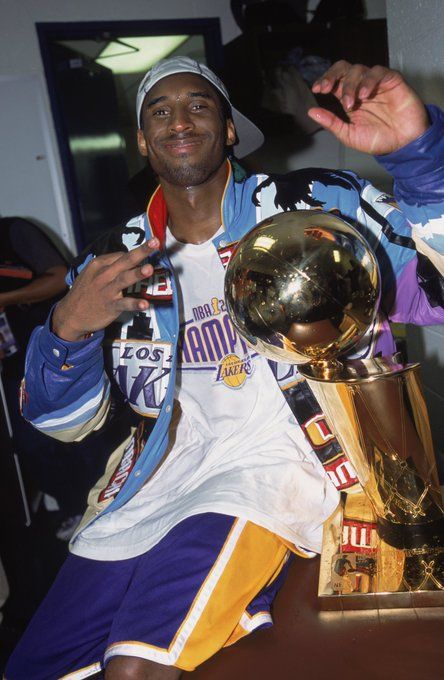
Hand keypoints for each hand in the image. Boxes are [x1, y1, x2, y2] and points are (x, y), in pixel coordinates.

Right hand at [52, 238, 158, 341]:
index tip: (149, 250)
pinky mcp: (110, 306)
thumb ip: (108, 265)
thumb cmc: (85, 292)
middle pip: (125, 261)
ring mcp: (107, 291)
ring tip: (150, 269)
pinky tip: (145, 304)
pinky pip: (124, 304)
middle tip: (155, 242)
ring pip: (124, 279)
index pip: (122, 255)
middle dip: (141, 251)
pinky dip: (134, 304)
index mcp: (99, 264)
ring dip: (137, 273)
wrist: (70, 316)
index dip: (136, 254)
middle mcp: (104, 275)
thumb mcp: (90, 274)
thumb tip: (126, 257)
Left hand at [308, 61, 429, 154]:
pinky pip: (378, 72)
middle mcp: (361, 87)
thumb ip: (331, 123)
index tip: (316, 89)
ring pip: (358, 70)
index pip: (334, 81)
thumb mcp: (349, 135)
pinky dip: (368, 81)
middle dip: (332, 75)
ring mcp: (376, 83)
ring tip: (351, 104)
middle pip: (344, 68)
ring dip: (350, 85)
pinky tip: (364, 96)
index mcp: (349, 97)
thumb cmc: (378, 140)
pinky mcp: (392, 80)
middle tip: (325, 88)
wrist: (403, 144)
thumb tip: (311, 111)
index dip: (324, 80)